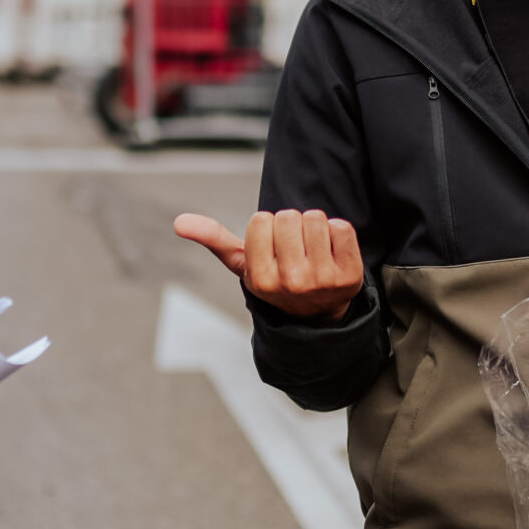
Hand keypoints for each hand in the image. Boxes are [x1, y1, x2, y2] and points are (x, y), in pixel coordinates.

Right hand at [173, 209, 365, 320]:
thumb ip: (213, 239)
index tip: (272, 247)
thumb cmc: (277, 279)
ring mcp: (322, 280)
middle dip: (291, 225)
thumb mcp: (243, 264)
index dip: (267, 227)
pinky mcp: (350, 275)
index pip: (261, 219)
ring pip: (315, 218)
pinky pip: (341, 227)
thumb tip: (179, 222)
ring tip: (312, 250)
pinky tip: (331, 252)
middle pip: (288, 216)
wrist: (317, 313)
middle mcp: (291, 282)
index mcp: (260, 279)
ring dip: (314, 227)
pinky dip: (337, 233)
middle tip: (295, 249)